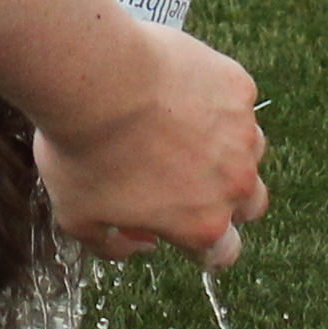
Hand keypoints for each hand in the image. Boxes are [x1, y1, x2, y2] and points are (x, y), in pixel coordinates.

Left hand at [32, 25, 267, 269]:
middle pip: (250, 204)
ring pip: (249, 148)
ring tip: (180, 125)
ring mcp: (241, 132)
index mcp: (202, 225)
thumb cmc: (82, 147)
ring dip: (225, 145)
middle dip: (226, 198)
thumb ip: (111, 245)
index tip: (180, 225)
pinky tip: (177, 85)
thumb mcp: (77, 216)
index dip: (201, 243)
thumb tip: (138, 244)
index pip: (223, 252)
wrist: (96, 77)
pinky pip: (235, 97)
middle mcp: (234, 183)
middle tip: (186, 176)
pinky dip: (214, 96)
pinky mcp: (238, 87)